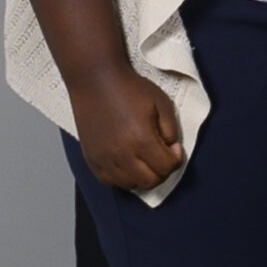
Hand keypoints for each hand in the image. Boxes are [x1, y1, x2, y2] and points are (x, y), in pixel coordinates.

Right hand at [68, 68, 183, 190]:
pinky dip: (122, 178)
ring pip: (130, 185)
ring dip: (143, 177)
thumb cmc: (131, 90)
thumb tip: (172, 150)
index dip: (176, 159)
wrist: (96, 81)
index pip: (167, 167)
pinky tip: (128, 164)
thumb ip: (171, 130)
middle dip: (162, 171)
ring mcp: (103, 159)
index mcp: (141, 140)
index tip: (173, 148)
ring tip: (145, 160)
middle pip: (150, 182)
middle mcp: (120, 154)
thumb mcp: (162, 104)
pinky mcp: (90, 159)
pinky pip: (109, 182)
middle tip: (162, 156)